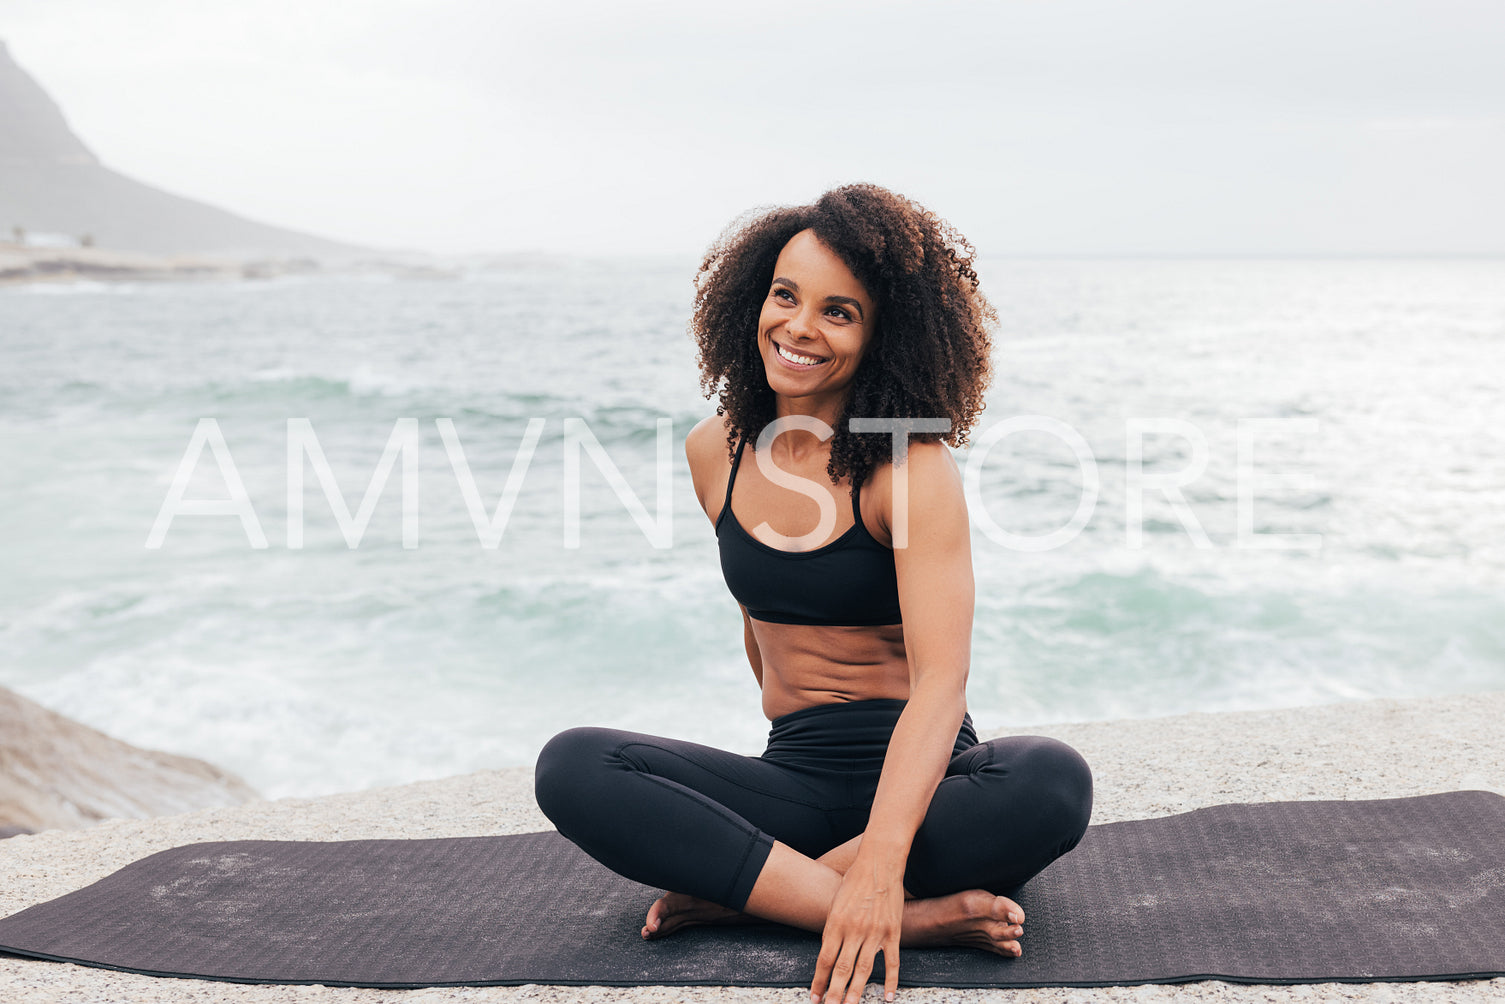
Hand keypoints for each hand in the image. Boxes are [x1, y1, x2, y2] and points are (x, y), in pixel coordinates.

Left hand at [809, 855, 903, 1003]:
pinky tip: (887, 997)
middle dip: (834, 993)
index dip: (818, 981)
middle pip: (842, 969)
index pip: (824, 959)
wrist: (879, 862)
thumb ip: (832, 928)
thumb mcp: (836, 902)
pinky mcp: (893, 932)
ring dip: (856, 993)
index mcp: (836, 922)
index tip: (814, 997)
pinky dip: (890, 982)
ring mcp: (875, 932)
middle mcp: (854, 930)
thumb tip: (828, 952)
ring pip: (864, 970)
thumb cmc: (855, 879)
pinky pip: (892, 962)